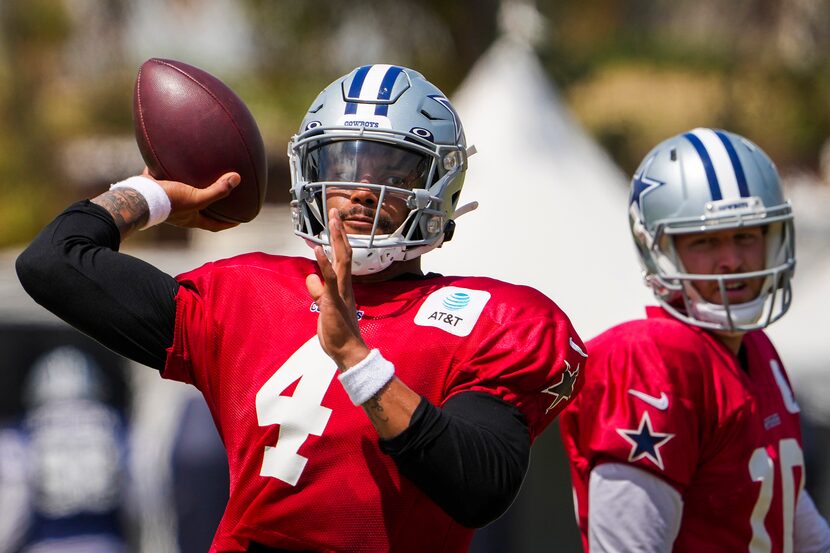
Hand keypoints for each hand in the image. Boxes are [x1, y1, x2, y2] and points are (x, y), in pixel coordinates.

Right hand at [147, 168, 240, 231]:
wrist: (138, 195)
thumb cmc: (168, 201)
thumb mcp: (196, 197)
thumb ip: (217, 191)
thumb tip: (237, 179)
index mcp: (191, 218)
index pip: (213, 225)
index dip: (227, 224)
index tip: (239, 221)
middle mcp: (180, 212)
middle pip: (199, 211)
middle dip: (211, 206)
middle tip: (224, 199)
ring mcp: (167, 200)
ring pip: (184, 193)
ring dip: (193, 186)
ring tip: (202, 175)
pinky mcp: (156, 187)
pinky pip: (167, 177)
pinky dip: (172, 169)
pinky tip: (178, 157)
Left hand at [306, 209, 369, 370]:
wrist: (348, 351)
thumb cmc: (338, 333)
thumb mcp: (323, 308)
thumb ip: (318, 292)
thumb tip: (311, 278)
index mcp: (343, 287)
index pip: (342, 258)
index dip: (339, 239)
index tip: (335, 223)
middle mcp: (345, 285)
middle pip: (344, 252)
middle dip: (339, 231)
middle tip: (335, 211)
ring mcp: (340, 292)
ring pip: (342, 259)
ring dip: (337, 238)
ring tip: (333, 219)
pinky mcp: (333, 300)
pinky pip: (330, 278)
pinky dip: (324, 262)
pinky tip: (318, 249)